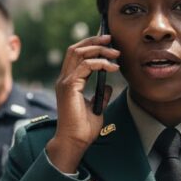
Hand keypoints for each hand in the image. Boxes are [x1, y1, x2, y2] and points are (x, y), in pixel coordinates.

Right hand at [46, 34, 120, 172]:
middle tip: (111, 39)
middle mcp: (64, 79)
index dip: (91, 45)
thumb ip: (100, 94)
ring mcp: (65, 82)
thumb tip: (108, 85)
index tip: (108, 43)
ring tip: (116, 53)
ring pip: (78, 53)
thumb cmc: (83, 129)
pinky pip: (85, 66)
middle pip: (75, 49)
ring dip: (99, 49)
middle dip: (94, 41)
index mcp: (68, 82)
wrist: (74, 142)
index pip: (76, 55)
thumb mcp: (96, 107)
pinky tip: (113, 68)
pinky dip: (100, 63)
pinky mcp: (69, 87)